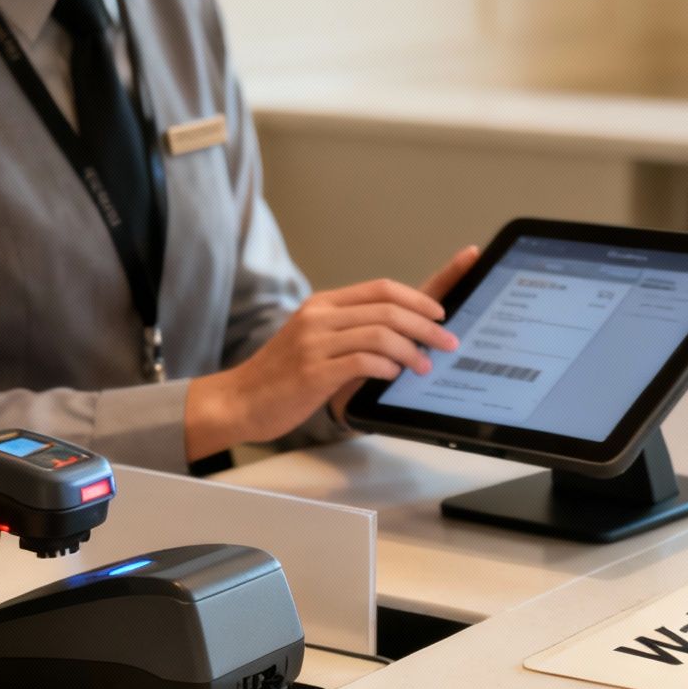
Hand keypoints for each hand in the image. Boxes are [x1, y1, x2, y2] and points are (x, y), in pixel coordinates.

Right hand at [184, 246, 480, 458]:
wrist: (239, 400)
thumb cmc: (281, 376)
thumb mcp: (314, 341)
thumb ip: (351, 333)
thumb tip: (401, 338)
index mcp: (323, 305)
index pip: (381, 288)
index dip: (418, 296)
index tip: (443, 311)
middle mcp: (319, 317)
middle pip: (388, 308)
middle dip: (426, 325)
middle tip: (448, 342)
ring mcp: (314, 343)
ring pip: (380, 333)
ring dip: (412, 350)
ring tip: (425, 365)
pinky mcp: (312, 372)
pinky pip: (362, 361)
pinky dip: (386, 367)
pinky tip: (394, 376)